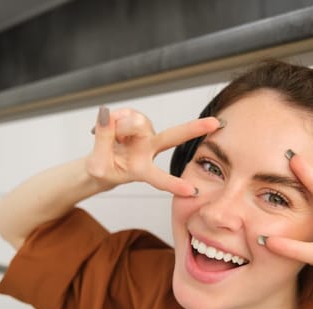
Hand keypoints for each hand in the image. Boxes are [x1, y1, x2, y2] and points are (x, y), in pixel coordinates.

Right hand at [86, 106, 220, 195]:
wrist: (98, 162)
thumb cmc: (101, 169)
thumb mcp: (96, 164)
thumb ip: (103, 139)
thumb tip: (107, 114)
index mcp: (142, 169)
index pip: (160, 178)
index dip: (174, 184)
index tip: (193, 191)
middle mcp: (149, 150)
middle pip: (172, 137)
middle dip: (194, 129)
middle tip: (216, 123)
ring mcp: (144, 134)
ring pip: (137, 122)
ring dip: (120, 127)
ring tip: (110, 136)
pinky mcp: (136, 120)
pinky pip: (126, 113)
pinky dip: (114, 118)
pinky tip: (108, 126)